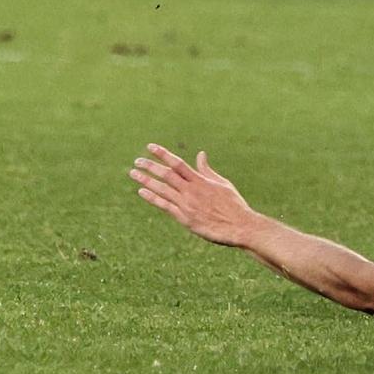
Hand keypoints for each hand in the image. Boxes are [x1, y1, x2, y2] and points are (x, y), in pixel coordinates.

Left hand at [129, 144, 258, 247]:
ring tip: (133, 173)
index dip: (163, 154)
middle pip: (167, 175)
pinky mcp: (185, 218)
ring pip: (162, 189)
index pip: (178, 163)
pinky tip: (142, 191)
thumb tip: (200, 154)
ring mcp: (187, 204)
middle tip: (137, 160)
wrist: (239, 226)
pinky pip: (165, 206)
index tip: (150, 147)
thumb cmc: (233, 204)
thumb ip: (207, 170)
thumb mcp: (222, 183)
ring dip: (146, 180)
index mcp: (202, 181)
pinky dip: (152, 198)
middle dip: (151, 166)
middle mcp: (192, 191)